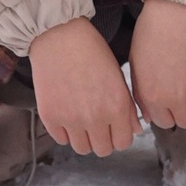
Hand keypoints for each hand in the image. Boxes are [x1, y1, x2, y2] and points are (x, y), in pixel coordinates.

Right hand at [28, 16, 142, 155]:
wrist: (59, 35)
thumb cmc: (92, 50)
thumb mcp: (118, 75)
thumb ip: (128, 107)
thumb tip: (134, 130)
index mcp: (117, 106)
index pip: (123, 142)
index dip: (120, 136)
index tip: (115, 128)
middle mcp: (95, 118)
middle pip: (103, 150)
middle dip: (103, 139)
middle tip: (99, 124)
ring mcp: (71, 120)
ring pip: (82, 149)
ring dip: (84, 137)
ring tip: (82, 119)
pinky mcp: (50, 117)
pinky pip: (61, 140)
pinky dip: (65, 131)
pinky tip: (67, 112)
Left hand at [129, 0, 185, 128]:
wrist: (176, 8)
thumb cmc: (152, 32)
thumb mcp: (136, 65)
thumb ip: (142, 94)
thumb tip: (150, 113)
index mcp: (153, 97)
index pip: (164, 122)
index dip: (167, 111)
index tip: (169, 100)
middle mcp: (176, 98)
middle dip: (185, 108)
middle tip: (184, 91)